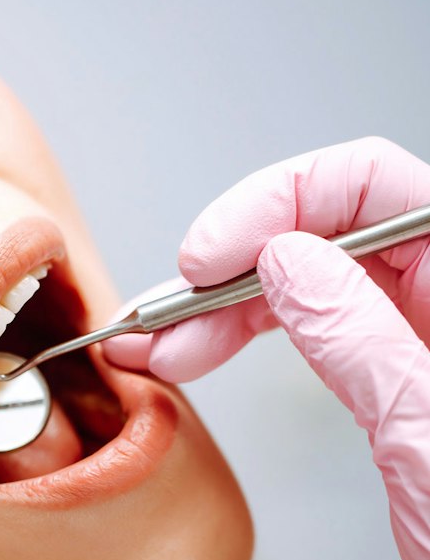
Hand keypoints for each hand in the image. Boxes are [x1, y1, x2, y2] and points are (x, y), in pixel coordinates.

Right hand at [105, 137, 429, 559]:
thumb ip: (362, 336)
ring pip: (302, 277)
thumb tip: (283, 255)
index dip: (278, 202)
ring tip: (156, 345)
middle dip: (230, 263)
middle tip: (164, 317)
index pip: (374, 185)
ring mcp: (418, 332)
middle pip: (323, 228)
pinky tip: (194, 356)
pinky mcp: (389, 373)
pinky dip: (243, 335)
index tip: (206, 257)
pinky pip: (306, 325)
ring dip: (219, 305)